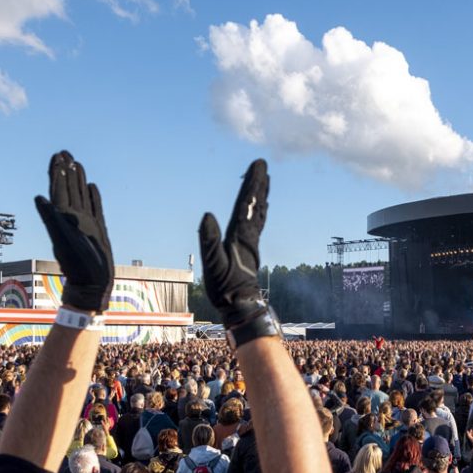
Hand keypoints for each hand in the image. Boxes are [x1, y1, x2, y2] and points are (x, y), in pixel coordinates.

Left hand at [34, 151, 114, 311]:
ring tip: (76, 163)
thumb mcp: (61, 240)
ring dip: (78, 179)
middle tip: (64, 152)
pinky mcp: (97, 228)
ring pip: (81, 195)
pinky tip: (91, 186)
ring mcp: (86, 222)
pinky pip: (95, 207)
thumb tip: (38, 198)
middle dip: (65, 171)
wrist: (93, 282)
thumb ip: (50, 218)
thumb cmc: (77, 265)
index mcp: (62, 217)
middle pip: (68, 188)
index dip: (56, 173)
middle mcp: (73, 217)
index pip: (58, 189)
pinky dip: (92, 195)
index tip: (57, 156)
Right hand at [198, 160, 270, 328]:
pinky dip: (259, 212)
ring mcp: (250, 243)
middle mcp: (248, 236)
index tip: (259, 166)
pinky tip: (260, 209)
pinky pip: (256, 225)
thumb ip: (209, 240)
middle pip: (254, 205)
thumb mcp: (213, 264)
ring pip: (257, 213)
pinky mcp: (249, 250)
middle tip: (263, 165)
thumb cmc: (225, 288)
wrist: (240, 306)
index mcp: (240, 236)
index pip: (246, 204)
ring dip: (260, 196)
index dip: (252, 184)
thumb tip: (207, 215)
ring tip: (264, 180)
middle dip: (258, 184)